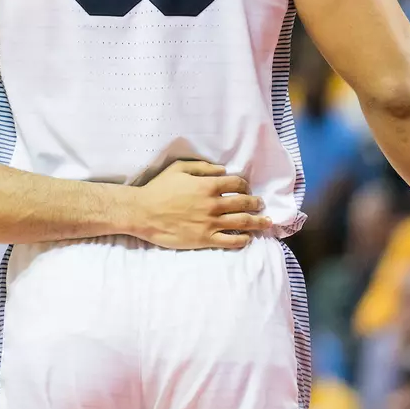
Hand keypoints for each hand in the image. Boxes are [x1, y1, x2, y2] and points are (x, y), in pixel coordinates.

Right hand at [131, 160, 271, 250]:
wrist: (143, 213)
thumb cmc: (159, 189)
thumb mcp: (178, 169)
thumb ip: (203, 167)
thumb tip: (223, 170)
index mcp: (207, 186)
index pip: (237, 184)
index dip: (245, 185)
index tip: (247, 188)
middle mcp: (213, 204)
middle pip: (244, 203)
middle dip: (256, 203)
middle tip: (261, 204)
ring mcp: (210, 223)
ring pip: (242, 222)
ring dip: (258, 221)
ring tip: (266, 222)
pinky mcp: (205, 239)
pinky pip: (230, 241)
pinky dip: (243, 239)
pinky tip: (247, 238)